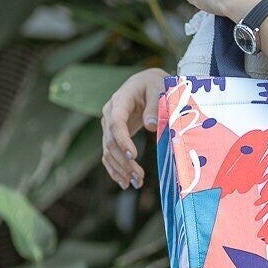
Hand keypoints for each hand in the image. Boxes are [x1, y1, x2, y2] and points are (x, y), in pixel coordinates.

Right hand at [101, 67, 165, 189]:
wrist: (147, 84)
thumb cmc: (155, 85)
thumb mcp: (159, 89)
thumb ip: (155, 105)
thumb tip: (150, 125)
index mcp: (119, 100)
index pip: (116, 123)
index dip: (123, 140)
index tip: (134, 156)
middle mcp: (109, 114)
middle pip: (111, 141)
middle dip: (124, 162)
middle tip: (139, 177)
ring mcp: (108, 126)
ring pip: (108, 151)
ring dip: (120, 169)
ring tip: (137, 183)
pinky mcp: (112, 135)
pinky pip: (108, 154)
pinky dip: (115, 169)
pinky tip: (125, 182)